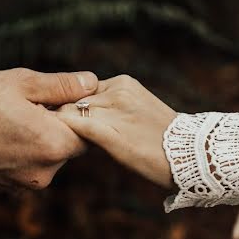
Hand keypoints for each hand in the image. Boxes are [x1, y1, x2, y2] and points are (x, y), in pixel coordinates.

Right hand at [0, 68, 96, 189]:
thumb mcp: (21, 82)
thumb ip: (62, 86)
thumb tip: (91, 83)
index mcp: (52, 145)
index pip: (87, 131)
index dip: (74, 112)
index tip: (54, 98)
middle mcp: (40, 174)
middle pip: (64, 147)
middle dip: (53, 126)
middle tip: (25, 104)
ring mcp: (19, 186)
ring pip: (41, 159)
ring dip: (33, 140)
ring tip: (3, 118)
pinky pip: (20, 169)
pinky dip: (14, 153)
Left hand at [55, 75, 176, 187]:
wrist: (191, 155)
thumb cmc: (162, 139)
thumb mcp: (137, 108)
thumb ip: (111, 104)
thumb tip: (82, 109)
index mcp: (123, 82)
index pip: (82, 88)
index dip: (69, 105)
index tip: (58, 118)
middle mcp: (117, 91)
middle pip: (73, 99)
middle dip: (61, 114)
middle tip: (46, 129)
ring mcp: (115, 111)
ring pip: (71, 111)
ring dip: (60, 125)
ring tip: (51, 139)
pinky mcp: (112, 133)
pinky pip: (77, 126)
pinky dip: (64, 131)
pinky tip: (57, 142)